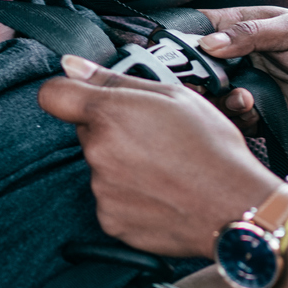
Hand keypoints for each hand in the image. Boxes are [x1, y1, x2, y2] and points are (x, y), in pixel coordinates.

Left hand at [38, 55, 285, 258]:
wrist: (234, 205)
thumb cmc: (212, 148)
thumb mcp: (173, 96)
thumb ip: (115, 78)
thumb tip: (72, 66)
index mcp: (109, 114)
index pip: (53, 95)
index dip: (68, 92)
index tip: (83, 97)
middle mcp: (98, 152)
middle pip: (86, 132)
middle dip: (111, 130)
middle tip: (152, 136)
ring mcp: (102, 191)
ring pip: (101, 167)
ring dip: (122, 165)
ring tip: (164, 168)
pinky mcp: (111, 221)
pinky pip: (110, 200)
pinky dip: (129, 197)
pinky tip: (160, 192)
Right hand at [195, 6, 287, 138]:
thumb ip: (250, 35)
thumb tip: (209, 44)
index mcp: (243, 30)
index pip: (202, 31)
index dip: (185, 40)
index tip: (177, 53)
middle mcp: (240, 60)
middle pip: (201, 70)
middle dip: (197, 79)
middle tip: (203, 84)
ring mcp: (249, 87)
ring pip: (215, 98)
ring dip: (219, 100)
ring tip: (240, 97)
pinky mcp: (261, 115)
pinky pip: (237, 121)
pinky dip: (239, 118)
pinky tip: (252, 109)